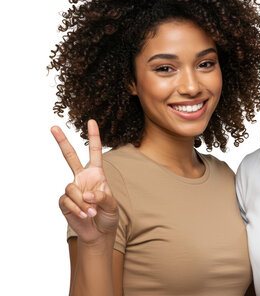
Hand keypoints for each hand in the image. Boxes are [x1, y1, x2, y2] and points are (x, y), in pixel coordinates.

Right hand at [52, 120, 117, 243]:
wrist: (98, 232)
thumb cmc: (108, 215)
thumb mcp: (112, 205)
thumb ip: (103, 197)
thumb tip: (87, 194)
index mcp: (97, 174)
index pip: (95, 152)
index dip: (94, 137)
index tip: (91, 121)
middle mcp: (82, 178)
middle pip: (70, 156)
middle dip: (62, 142)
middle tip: (54, 127)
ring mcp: (72, 189)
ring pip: (72, 188)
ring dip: (82, 202)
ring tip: (92, 212)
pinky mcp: (64, 201)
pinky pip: (67, 201)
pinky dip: (77, 209)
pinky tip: (84, 215)